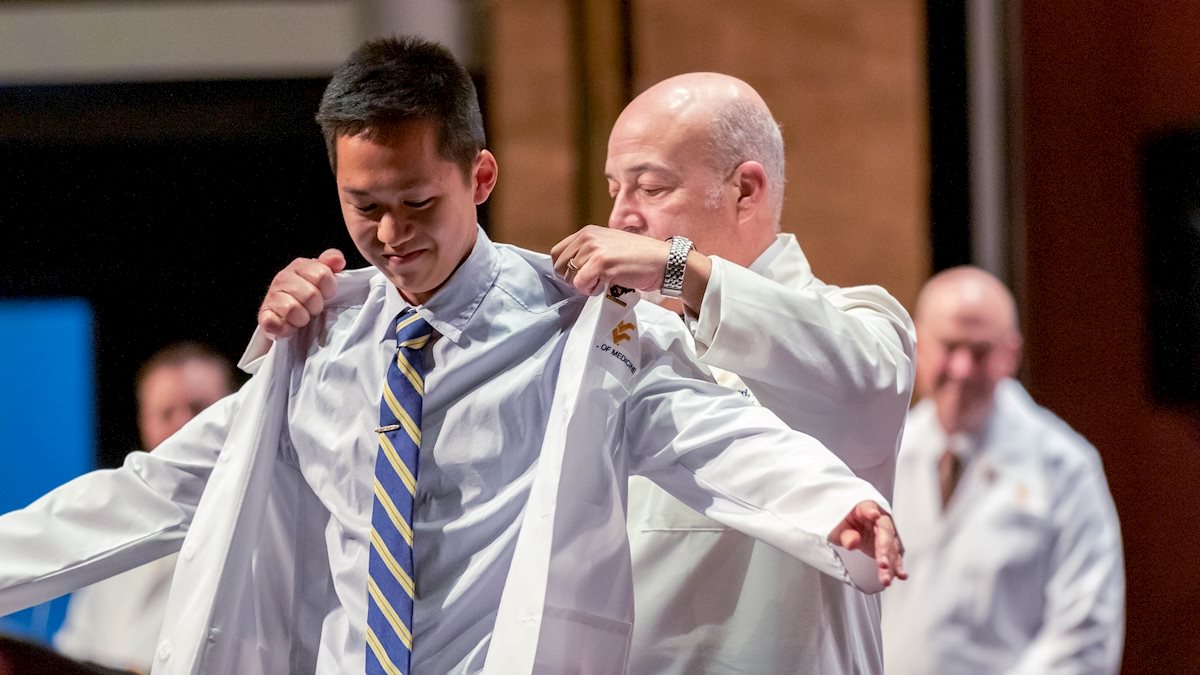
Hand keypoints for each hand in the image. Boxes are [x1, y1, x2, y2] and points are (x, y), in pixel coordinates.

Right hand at [257, 248, 345, 338]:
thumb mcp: (322, 276)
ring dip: (302, 319)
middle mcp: (282, 278)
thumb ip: (331, 265)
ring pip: (293, 309)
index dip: (329, 289)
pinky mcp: (264, 317)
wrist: (285, 317)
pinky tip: (290, 327)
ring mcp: (271, 297)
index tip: (326, 294)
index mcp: (299, 266)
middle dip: (316, 306)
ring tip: (302, 317)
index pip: (322, 275)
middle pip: (311, 295)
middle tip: (313, 308)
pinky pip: (275, 324)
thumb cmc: (307, 295)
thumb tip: (338, 260)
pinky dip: (286, 329)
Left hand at [550, 225, 670, 295]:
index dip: (564, 269)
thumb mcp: (608, 245)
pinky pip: (581, 284)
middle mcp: (588, 237)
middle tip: (593, 281)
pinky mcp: (601, 263)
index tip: (579, 276)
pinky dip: (591, 290)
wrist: (661, 261)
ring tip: (604, 281)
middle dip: (573, 279)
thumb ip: (588, 251)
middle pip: (560, 266)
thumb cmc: (637, 257)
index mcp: (587, 232)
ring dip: (585, 285)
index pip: (557, 252)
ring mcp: (594, 249)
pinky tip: (606, 285)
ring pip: (570, 277)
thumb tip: (568, 269)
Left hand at [828, 500, 907, 586]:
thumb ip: (845, 535)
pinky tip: (900, 575)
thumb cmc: (842, 524)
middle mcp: (880, 520)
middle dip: (885, 551)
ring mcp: (886, 533)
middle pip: (885, 534)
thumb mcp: (837, 528)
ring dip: (891, 565)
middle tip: (883, 564)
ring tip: (886, 578)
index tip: (874, 515)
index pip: (869, 509)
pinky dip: (896, 567)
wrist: (848, 528)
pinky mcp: (888, 546)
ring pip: (892, 549)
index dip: (871, 512)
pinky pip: (894, 557)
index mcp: (865, 509)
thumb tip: (853, 542)